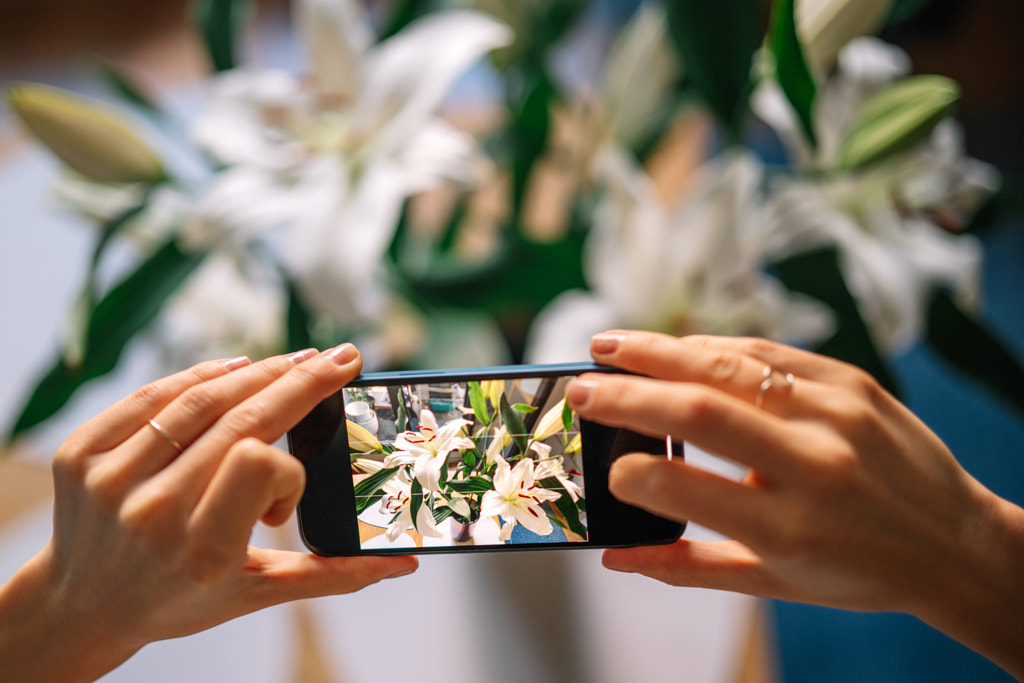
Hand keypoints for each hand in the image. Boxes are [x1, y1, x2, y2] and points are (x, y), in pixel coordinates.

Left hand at [0, 344, 416, 682]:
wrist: (82, 605)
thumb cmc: (180, 598)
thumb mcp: (257, 594)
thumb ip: (332, 575)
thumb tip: (405, 562)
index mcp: (200, 553)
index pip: (259, 465)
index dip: (289, 464)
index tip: (301, 470)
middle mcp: (150, 513)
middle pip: (235, 418)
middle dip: (297, 379)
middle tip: (338, 357)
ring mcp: (107, 480)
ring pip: (196, 400)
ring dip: (255, 371)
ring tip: (295, 360)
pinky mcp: (77, 455)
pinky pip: (151, 396)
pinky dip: (198, 375)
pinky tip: (235, 367)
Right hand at [566, 330, 1023, 678]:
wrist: (957, 543)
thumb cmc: (861, 571)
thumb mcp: (775, 584)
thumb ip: (687, 569)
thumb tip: (614, 559)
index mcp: (790, 528)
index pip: (685, 486)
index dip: (631, 472)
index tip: (607, 467)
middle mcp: (814, 464)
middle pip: (699, 410)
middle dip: (628, 395)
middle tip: (581, 390)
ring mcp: (837, 413)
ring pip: (730, 365)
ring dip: (659, 352)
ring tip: (608, 347)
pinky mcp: (851, 382)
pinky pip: (768, 351)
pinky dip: (712, 346)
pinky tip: (676, 347)